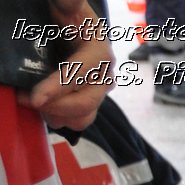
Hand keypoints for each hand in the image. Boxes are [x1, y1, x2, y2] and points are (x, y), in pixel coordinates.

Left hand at [28, 0, 112, 129]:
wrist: (71, 23)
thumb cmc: (67, 13)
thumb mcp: (66, 4)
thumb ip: (69, 1)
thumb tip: (70, 2)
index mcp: (99, 51)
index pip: (81, 73)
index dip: (58, 87)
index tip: (35, 98)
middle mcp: (104, 75)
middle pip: (86, 102)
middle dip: (56, 106)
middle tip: (25, 99)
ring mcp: (96, 90)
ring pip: (83, 117)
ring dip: (57, 114)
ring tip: (30, 102)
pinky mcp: (86, 99)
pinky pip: (76, 118)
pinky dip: (58, 116)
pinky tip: (39, 102)